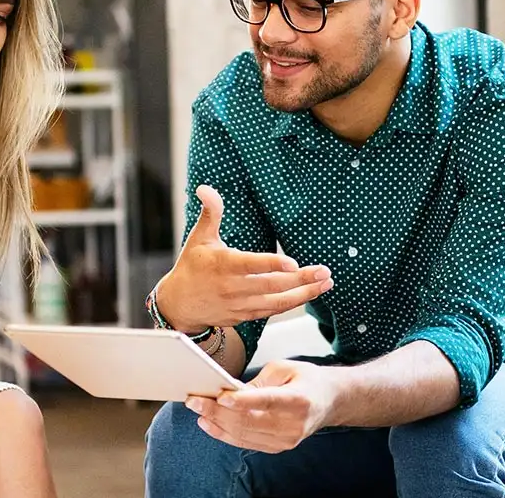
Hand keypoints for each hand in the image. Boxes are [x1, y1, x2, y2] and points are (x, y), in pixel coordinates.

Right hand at [155, 185, 332, 331]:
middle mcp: (232, 287)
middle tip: (324, 272)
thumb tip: (205, 188)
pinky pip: (272, 310)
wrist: (180, 304)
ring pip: (276, 302)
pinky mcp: (244, 316)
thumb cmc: (192, 266)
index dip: (272, 264)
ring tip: (325, 283)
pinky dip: (292, 303)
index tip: (293, 263)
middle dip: (301, 280)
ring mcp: (239, 305)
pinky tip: (309, 293)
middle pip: (271, 285)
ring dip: (304, 293)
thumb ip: (210, 212)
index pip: (250, 265)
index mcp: (222, 265)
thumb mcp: (199, 237)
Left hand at [185, 359, 342, 452]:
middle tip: (195, 400)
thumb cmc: (306, 380)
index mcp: (299, 400)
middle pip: (249, 420)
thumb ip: (258, 381)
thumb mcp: (285, 368)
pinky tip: (209, 423)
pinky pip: (246, 442)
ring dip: (216, 423)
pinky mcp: (278, 447)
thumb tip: (229, 391)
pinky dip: (224, 433)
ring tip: (197, 410)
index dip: (243, 401)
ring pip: (244, 434)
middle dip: (217, 411)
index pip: (267, 401)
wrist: (329, 402)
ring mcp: (286, 440)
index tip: (221, 396)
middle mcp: (293, 424)